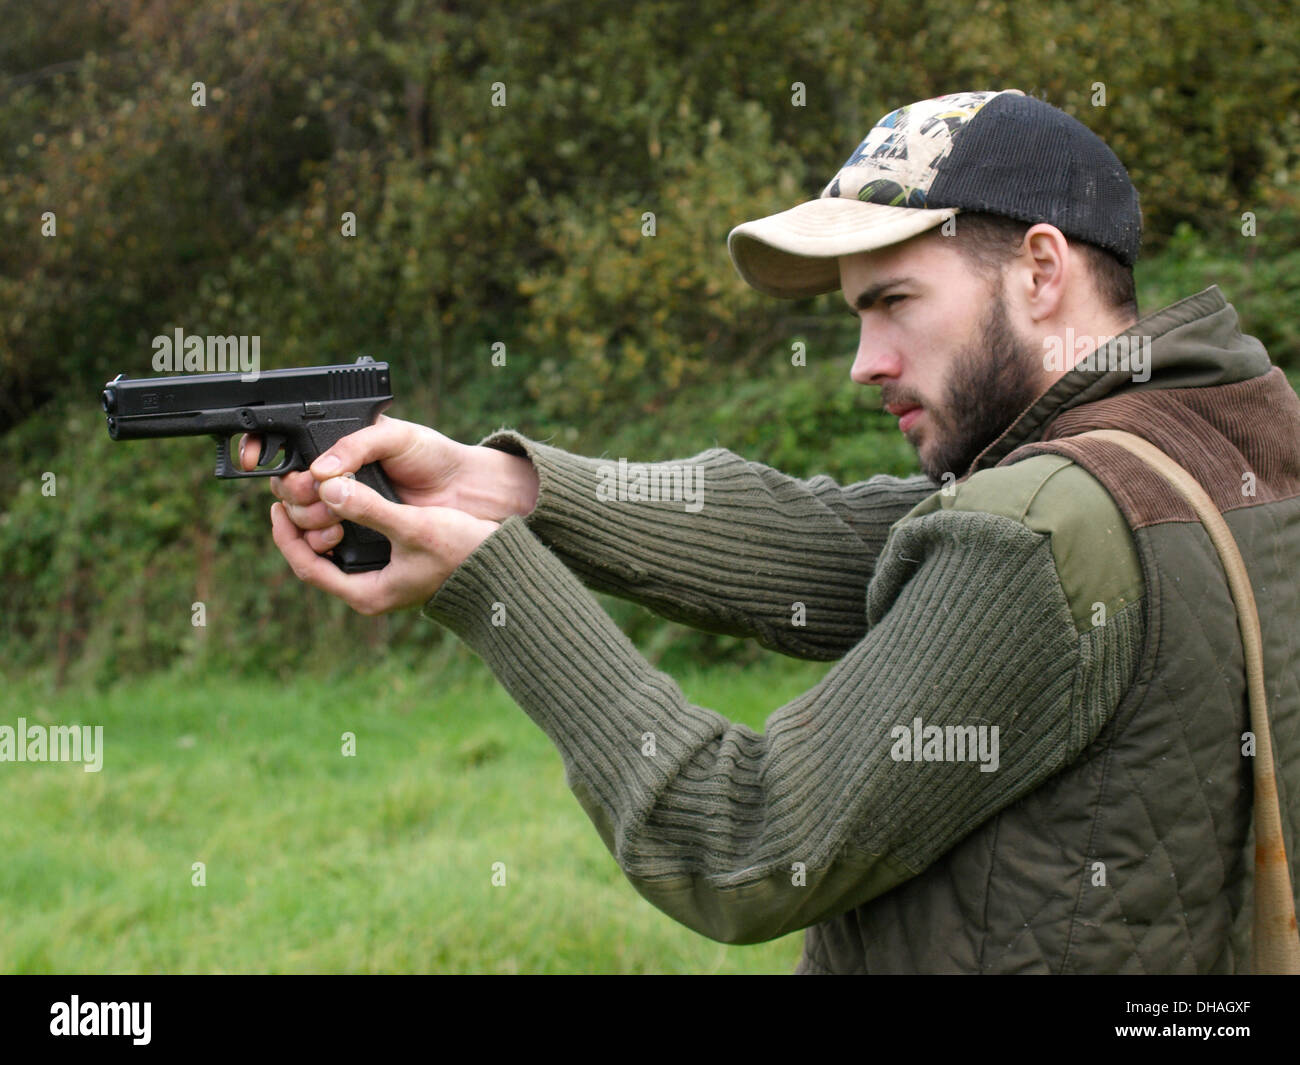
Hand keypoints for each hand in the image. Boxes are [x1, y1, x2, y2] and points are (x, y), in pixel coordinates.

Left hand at [241, 417, 502, 613]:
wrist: (500, 567)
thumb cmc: (461, 552)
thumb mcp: (413, 526)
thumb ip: (369, 508)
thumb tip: (329, 488)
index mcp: (368, 593)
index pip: (307, 567)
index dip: (286, 536)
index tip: (276, 507)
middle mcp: (371, 591)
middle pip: (316, 561)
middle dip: (300, 528)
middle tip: (288, 496)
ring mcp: (382, 580)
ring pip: (334, 553)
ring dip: (321, 524)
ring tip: (311, 494)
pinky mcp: (394, 566)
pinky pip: (354, 545)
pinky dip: (343, 523)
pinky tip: (342, 500)